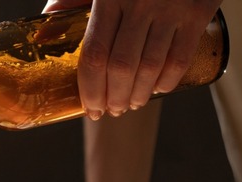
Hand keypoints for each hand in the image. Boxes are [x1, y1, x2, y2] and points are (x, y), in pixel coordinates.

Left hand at [44, 0, 221, 119]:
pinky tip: (157, 89)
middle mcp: (138, 3)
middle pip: (121, 69)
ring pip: (150, 69)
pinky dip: (167, 82)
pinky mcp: (197, 12)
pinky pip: (179, 59)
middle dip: (114, 98)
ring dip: (139, 95)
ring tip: (132, 104)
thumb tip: (43, 30)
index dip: (91, 89)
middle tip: (112, 110)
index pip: (94, 56)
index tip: (91, 107)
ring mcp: (169, 8)